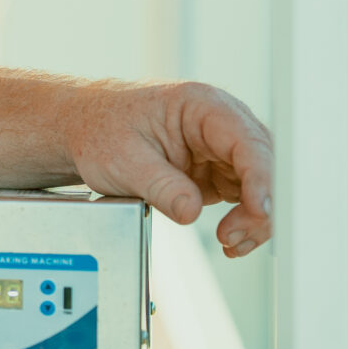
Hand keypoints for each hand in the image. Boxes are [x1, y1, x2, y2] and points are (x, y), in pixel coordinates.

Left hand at [65, 81, 273, 257]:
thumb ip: (159, 185)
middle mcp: (220, 124)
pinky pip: (243, 196)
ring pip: (258, 184)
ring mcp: (221, 148)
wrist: (84, 130)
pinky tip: (231, 240)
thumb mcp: (122, 159)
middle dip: (258, 204)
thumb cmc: (101, 131)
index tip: (258, 209)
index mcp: (201, 106)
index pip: (246, 140)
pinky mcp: (216, 171)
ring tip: (230, 242)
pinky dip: (242, 220)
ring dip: (253, 217)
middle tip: (234, 236)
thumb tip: (191, 212)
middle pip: (263, 164)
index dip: (260, 176)